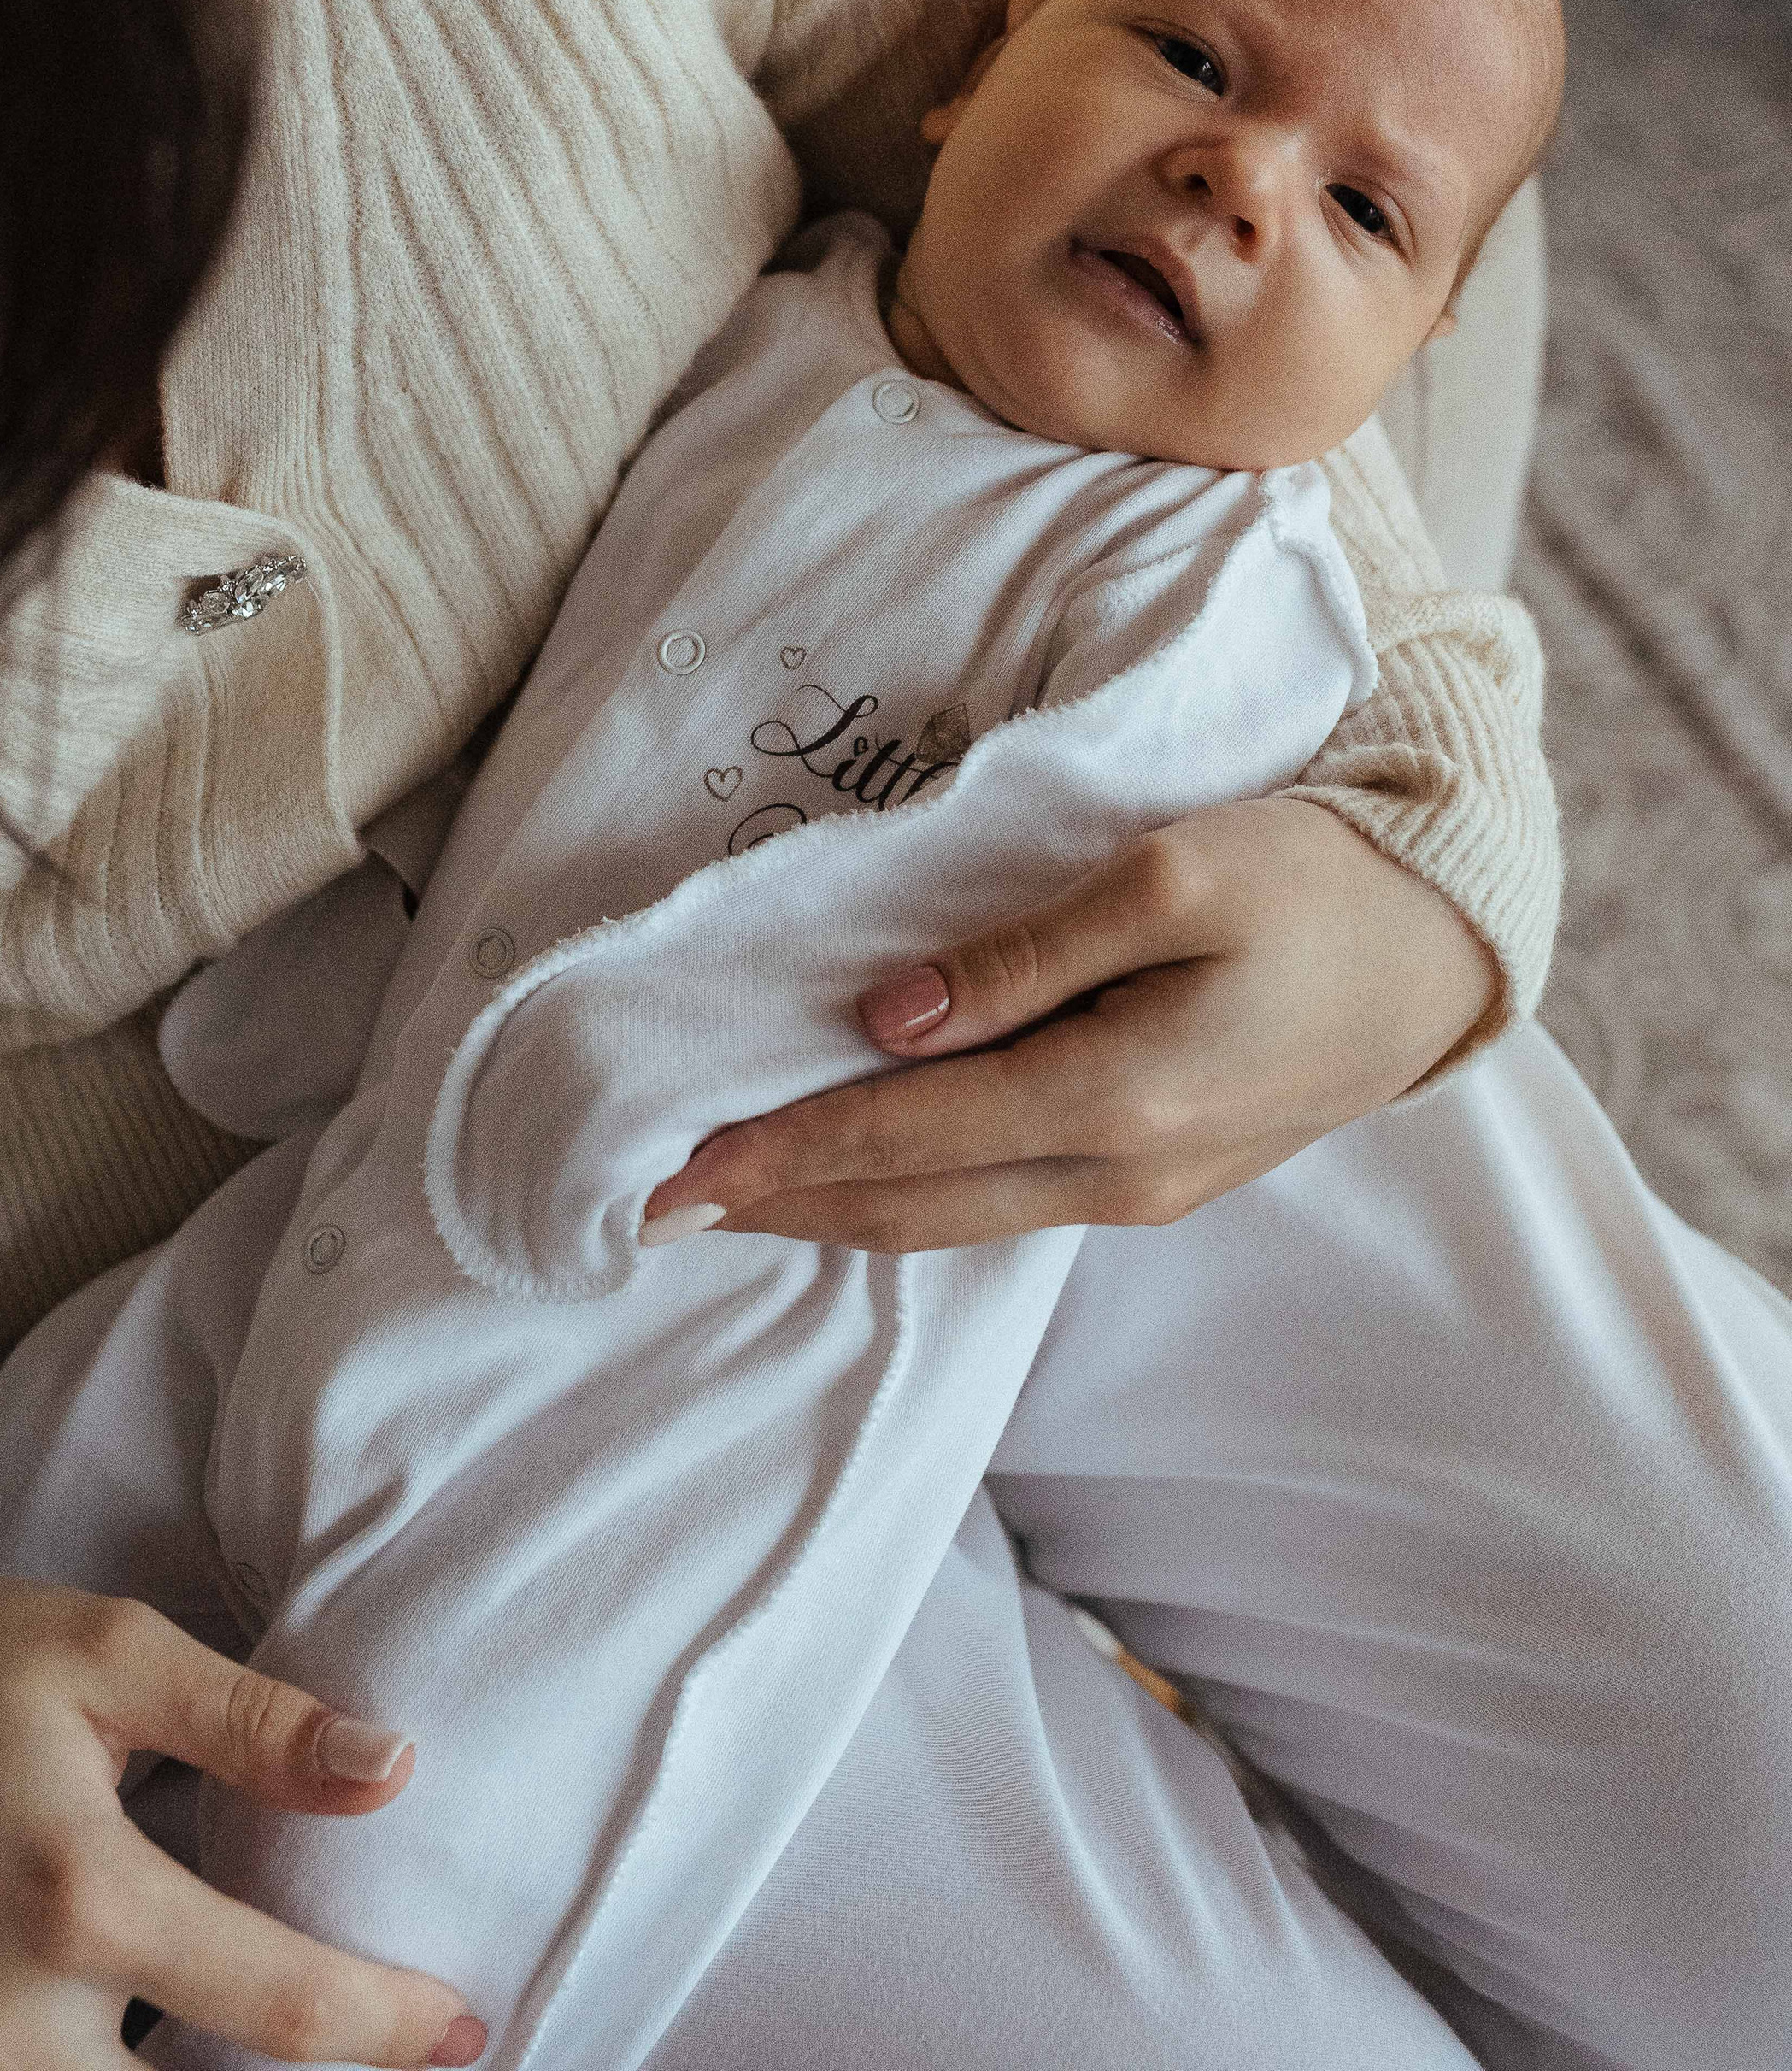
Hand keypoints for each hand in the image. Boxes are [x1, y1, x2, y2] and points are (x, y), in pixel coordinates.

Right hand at [0, 1574, 485, 2070]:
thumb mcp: (108, 1653)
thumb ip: (255, 1722)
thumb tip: (392, 1771)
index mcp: (84, 1896)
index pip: (284, 2008)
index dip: (393, 2028)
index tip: (461, 2030)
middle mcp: (7, 2021)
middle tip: (368, 2061)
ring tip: (253, 2066)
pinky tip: (132, 2061)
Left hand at [641, 796, 1496, 1249]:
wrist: (1441, 950)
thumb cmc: (1310, 882)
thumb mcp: (1168, 876)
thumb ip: (1020, 954)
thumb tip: (884, 1019)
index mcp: (1115, 1096)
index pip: (902, 1137)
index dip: (779, 1154)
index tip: (669, 1171)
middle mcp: (1121, 1173)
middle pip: (912, 1209)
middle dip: (779, 1210)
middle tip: (654, 1209)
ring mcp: (1145, 1191)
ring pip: (955, 1220)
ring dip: (838, 1212)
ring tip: (734, 1200)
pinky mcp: (1161, 1176)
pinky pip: (1006, 1205)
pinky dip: (913, 1197)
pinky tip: (862, 1178)